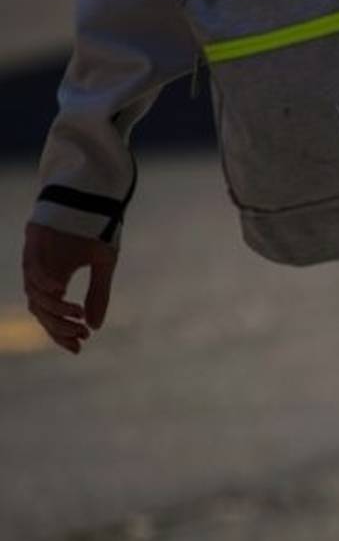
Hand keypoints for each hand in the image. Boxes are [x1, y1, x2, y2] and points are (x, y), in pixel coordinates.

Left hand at [22, 222, 117, 353]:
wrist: (92, 194)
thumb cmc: (97, 227)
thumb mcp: (104, 266)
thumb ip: (98, 295)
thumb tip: (94, 326)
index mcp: (57, 278)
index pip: (51, 314)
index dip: (61, 333)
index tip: (79, 347)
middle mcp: (42, 272)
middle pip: (41, 310)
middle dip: (59, 326)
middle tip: (78, 336)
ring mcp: (36, 258)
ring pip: (35, 294)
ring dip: (54, 308)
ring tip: (76, 313)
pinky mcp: (33, 243)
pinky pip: (32, 269)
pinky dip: (43, 282)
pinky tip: (61, 291)